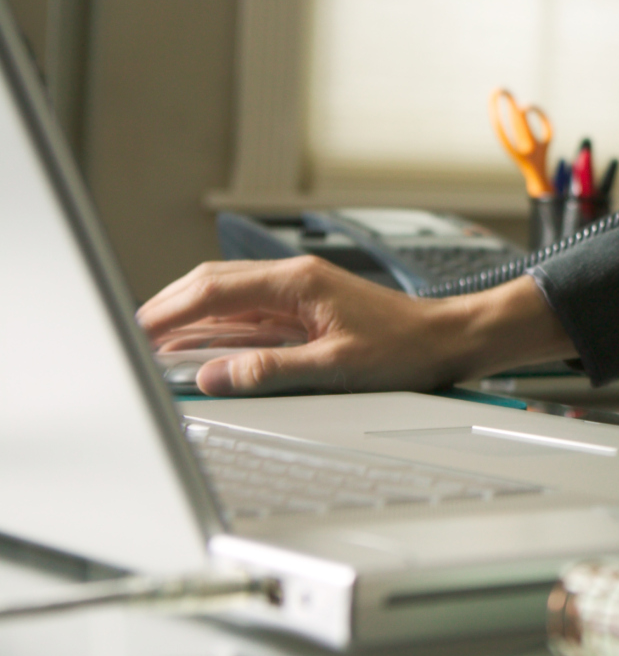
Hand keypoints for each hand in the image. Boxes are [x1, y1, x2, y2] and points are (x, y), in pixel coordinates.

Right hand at [137, 259, 572, 395]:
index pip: (215, 289)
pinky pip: (249, 315)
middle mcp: (293, 280)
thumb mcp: (336, 366)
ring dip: (190, 318)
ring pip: (228, 298)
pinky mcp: (305, 310)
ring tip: (154, 343)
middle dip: (169, 308)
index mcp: (297, 282)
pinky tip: (202, 348)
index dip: (170, 310)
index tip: (138, 331)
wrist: (449, 339)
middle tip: (133, 337)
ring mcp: (298, 293)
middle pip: (213, 285)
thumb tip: (217, 376)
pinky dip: (217, 329)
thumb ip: (272, 371)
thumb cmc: (406, 347)